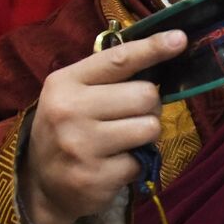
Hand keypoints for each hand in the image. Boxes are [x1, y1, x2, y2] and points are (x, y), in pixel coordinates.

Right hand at [19, 31, 186, 223]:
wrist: (42, 185)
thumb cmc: (69, 130)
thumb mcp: (74, 95)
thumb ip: (111, 77)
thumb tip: (164, 52)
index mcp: (65, 82)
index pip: (118, 60)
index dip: (152, 48)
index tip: (180, 39)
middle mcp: (69, 110)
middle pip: (145, 95)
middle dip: (149, 107)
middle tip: (131, 117)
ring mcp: (81, 145)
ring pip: (150, 127)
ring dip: (146, 135)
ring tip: (123, 141)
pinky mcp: (95, 177)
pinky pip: (143, 161)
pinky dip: (136, 164)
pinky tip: (113, 165)